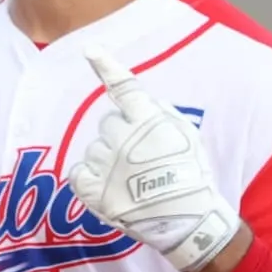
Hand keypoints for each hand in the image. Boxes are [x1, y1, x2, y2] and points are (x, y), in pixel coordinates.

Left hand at [67, 45, 239, 271]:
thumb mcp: (188, 137)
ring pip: (94, 149)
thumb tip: (146, 102)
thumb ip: (164, 114)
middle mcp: (124, 138)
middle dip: (119, 136)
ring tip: (129, 180)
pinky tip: (107, 188)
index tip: (90, 50)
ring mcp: (107, 165)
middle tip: (139, 159)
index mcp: (148, 121)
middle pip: (108, 124)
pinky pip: (79, 173)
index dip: (107, 66)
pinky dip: (88, 178)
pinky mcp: (95, 190)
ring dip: (107, 159)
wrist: (188, 221)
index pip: (124, 87)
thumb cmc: (192, 177)